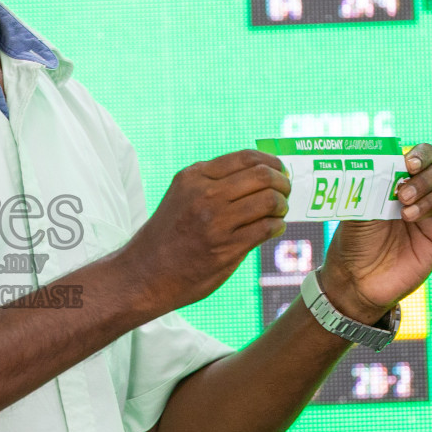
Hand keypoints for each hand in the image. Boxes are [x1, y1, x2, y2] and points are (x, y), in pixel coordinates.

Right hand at [122, 150, 290, 312]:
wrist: (145, 273)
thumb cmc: (167, 235)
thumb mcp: (182, 196)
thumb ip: (212, 184)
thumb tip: (258, 177)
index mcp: (193, 177)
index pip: (245, 158)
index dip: (271, 161)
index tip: (279, 170)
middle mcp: (204, 194)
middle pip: (262, 176)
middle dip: (282, 182)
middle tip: (285, 191)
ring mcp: (215, 221)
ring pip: (268, 200)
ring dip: (282, 206)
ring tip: (280, 212)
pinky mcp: (226, 247)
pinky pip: (266, 228)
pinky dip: (277, 226)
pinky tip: (274, 228)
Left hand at [319, 142, 431, 321]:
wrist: (357, 280)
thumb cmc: (354, 241)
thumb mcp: (357, 208)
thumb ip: (373, 185)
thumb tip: (384, 162)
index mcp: (396, 183)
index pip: (419, 158)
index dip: (420, 156)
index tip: (408, 164)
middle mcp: (417, 196)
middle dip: (421, 180)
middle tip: (402, 195)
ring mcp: (431, 216)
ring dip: (430, 198)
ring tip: (407, 215)